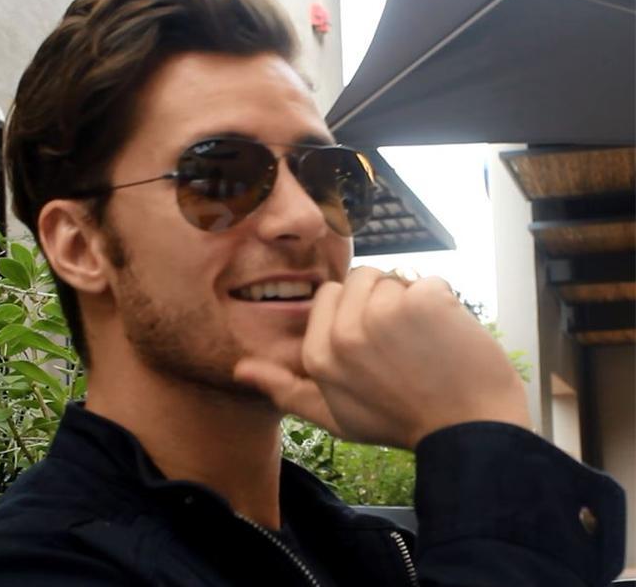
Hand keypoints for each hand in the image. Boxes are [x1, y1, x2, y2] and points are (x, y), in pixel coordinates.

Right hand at [234, 266, 530, 449]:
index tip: (378, 344)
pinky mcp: (423, 301)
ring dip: (412, 302)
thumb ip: (286, 390)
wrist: (469, 432)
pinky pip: (429, 281)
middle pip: (360, 278)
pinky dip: (444, 303)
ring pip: (395, 278)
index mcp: (319, 354)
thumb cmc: (401, 422)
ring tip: (425, 343)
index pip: (330, 294)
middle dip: (382, 301)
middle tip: (404, 346)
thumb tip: (241, 368)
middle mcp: (343, 332)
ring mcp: (383, 313)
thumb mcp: (334, 416)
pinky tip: (448, 337)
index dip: (355, 313)